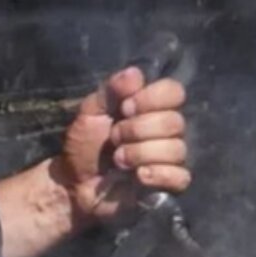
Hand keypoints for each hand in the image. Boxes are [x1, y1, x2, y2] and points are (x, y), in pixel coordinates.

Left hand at [55, 67, 188, 223]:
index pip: (174, 92)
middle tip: (114, 138)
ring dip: (140, 153)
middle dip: (138, 130)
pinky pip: (180, 176)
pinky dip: (158, 174)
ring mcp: (168, 158)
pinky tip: (138, 176)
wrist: (75, 183)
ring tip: (118, 160)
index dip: (152, 99)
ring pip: (176, 149)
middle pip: (175, 122)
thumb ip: (112, 90)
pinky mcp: (167, 183)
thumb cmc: (85, 145)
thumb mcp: (91, 112)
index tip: (124, 108)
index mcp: (151, 108)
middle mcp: (165, 130)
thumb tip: (135, 73)